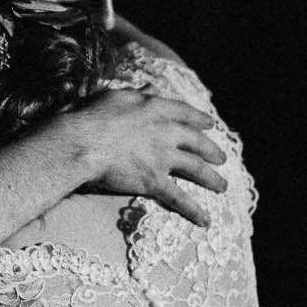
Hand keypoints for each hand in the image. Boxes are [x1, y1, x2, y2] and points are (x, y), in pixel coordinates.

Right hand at [57, 89, 227, 226]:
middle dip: (212, 150)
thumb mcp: (116, 96)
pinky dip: (193, 210)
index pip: (184, 112)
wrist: (84, 142)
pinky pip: (178, 198)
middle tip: (222, 158)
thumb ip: (137, 93)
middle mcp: (165, 132)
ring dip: (212, 178)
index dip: (199, 118)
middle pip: (196, 142)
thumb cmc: (92, 116)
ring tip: (222, 186)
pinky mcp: (154, 181)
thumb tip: (149, 86)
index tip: (210, 124)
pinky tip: (205, 220)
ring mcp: (163, 158)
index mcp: (156, 108)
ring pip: (195, 169)